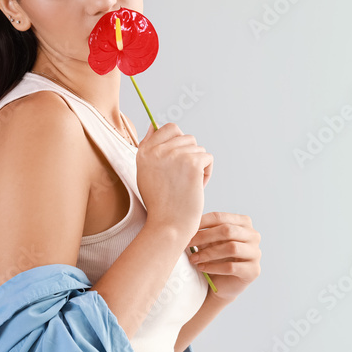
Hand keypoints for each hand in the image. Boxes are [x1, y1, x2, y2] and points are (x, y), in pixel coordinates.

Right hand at [136, 122, 212, 240]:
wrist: (168, 224)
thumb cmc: (160, 203)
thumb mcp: (145, 172)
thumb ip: (149, 149)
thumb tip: (154, 126)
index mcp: (144, 151)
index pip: (169, 128)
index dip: (179, 142)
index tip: (179, 160)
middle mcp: (157, 150)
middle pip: (187, 138)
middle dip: (190, 156)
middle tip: (184, 177)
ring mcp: (174, 154)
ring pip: (198, 148)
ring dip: (199, 165)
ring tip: (189, 184)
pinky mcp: (191, 162)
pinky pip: (208, 158)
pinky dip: (207, 172)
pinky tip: (198, 186)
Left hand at [186, 212, 260, 302]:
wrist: (222, 284)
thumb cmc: (215, 257)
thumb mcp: (209, 240)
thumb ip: (203, 230)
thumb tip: (187, 223)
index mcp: (243, 223)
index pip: (220, 217)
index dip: (202, 222)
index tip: (186, 229)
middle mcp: (253, 236)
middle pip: (227, 230)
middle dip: (204, 236)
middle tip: (188, 243)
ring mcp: (256, 253)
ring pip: (231, 248)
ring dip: (208, 253)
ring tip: (194, 258)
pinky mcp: (253, 271)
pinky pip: (231, 267)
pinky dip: (213, 267)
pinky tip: (201, 268)